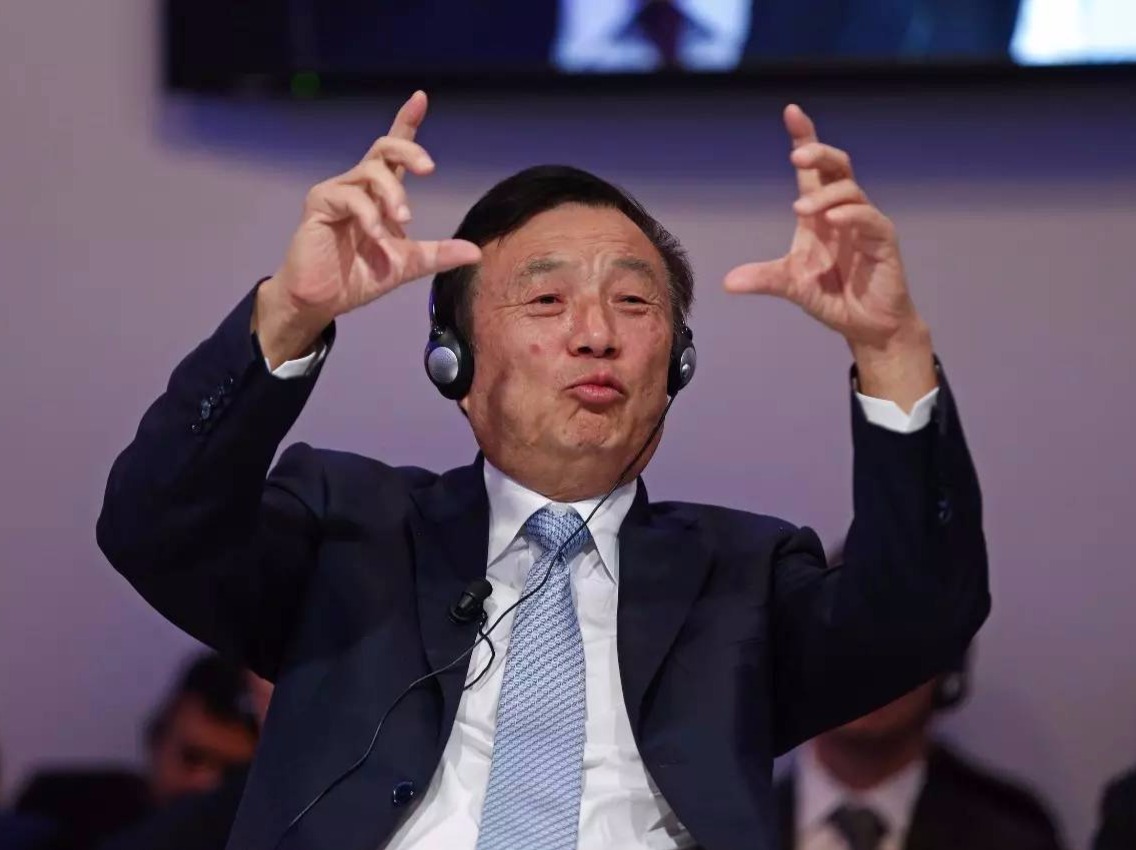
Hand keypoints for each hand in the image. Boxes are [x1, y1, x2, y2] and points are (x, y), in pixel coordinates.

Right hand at [255, 91, 481, 365]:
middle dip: (409, 151)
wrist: (323, 300)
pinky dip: (370, 217)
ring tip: (403, 220)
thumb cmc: (359, 276)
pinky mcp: (321, 203)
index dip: (406, 122)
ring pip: (371, 171)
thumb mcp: (407, 264)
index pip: (394, 152)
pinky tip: (378, 238)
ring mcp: (338, 191)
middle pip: (384, 148)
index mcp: (379, 193)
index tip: (420, 98)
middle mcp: (358, 185)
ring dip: (393, 194)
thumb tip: (477, 252)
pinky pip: (352, 197)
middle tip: (428, 170)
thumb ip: (438, 254)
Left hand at [724, 105, 934, 407]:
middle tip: (796, 153)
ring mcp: (865, 224)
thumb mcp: (791, 285)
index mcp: (819, 213)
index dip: (805, 137)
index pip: (813, 169)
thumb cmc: (832, 295)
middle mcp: (842, 211)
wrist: (866, 325)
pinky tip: (831, 219)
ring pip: (850, 190)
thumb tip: (727, 283)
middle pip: (837, 166)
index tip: (791, 112)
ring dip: (825, 195)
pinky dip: (850, 215)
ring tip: (801, 209)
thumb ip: (763, 279)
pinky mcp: (883, 240)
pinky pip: (869, 219)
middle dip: (818, 152)